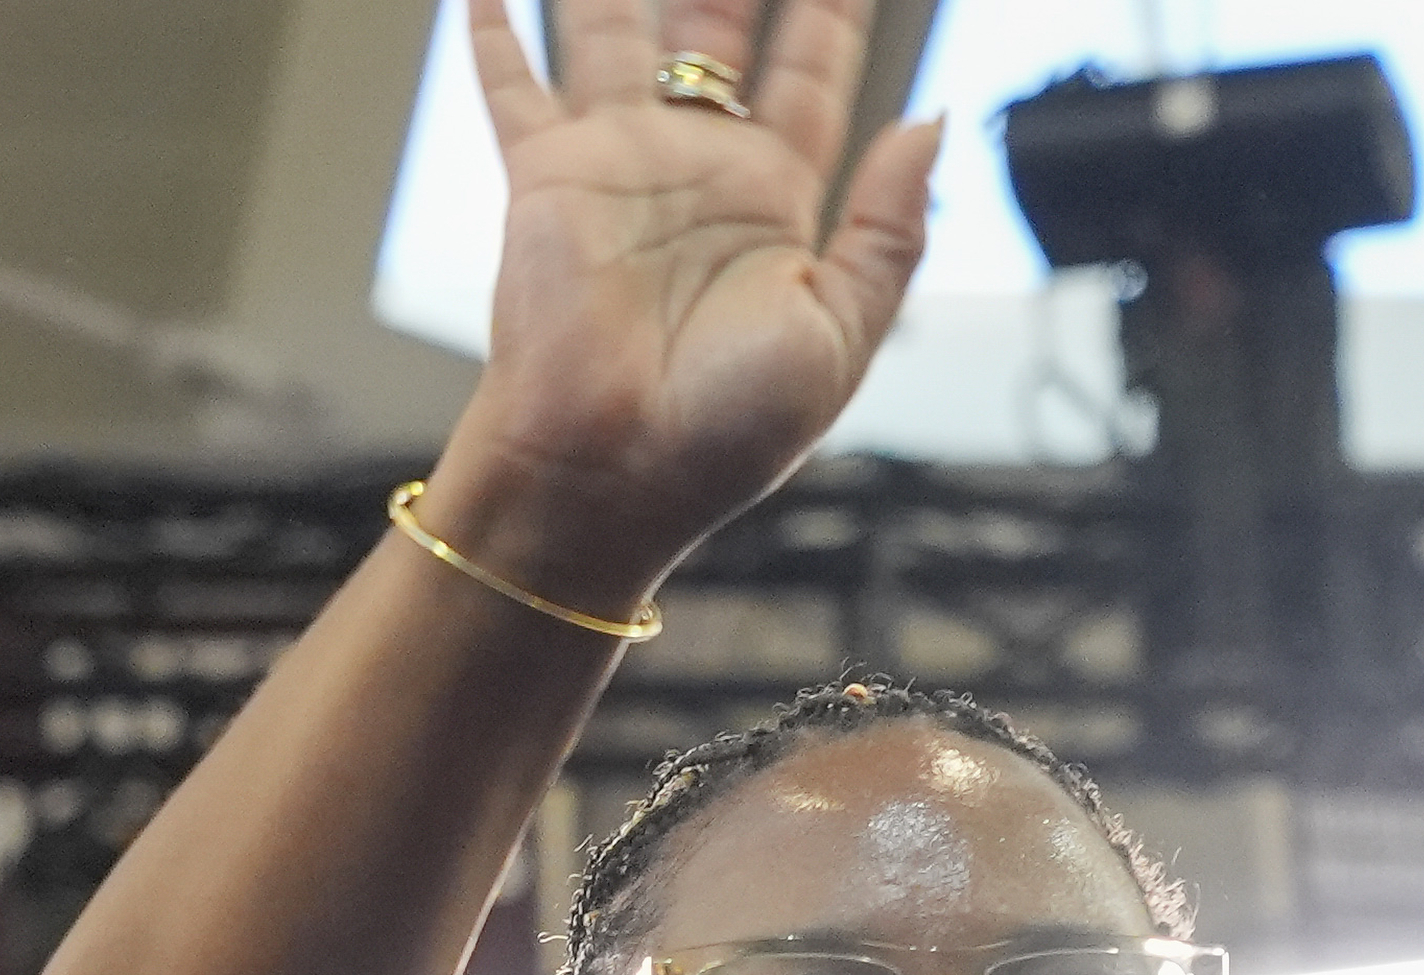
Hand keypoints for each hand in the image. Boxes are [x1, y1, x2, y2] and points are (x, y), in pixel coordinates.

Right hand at [422, 0, 940, 607]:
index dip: (831, 6)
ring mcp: (616, 169)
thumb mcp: (842, 336)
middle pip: (719, 29)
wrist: (606, 479)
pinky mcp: (544, 182)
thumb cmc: (719, 437)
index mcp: (773, 201)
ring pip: (619, 30)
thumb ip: (891, 229)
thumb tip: (929, 123)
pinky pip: (515, 89)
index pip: (810, 70)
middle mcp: (693, 171)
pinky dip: (494, 36)